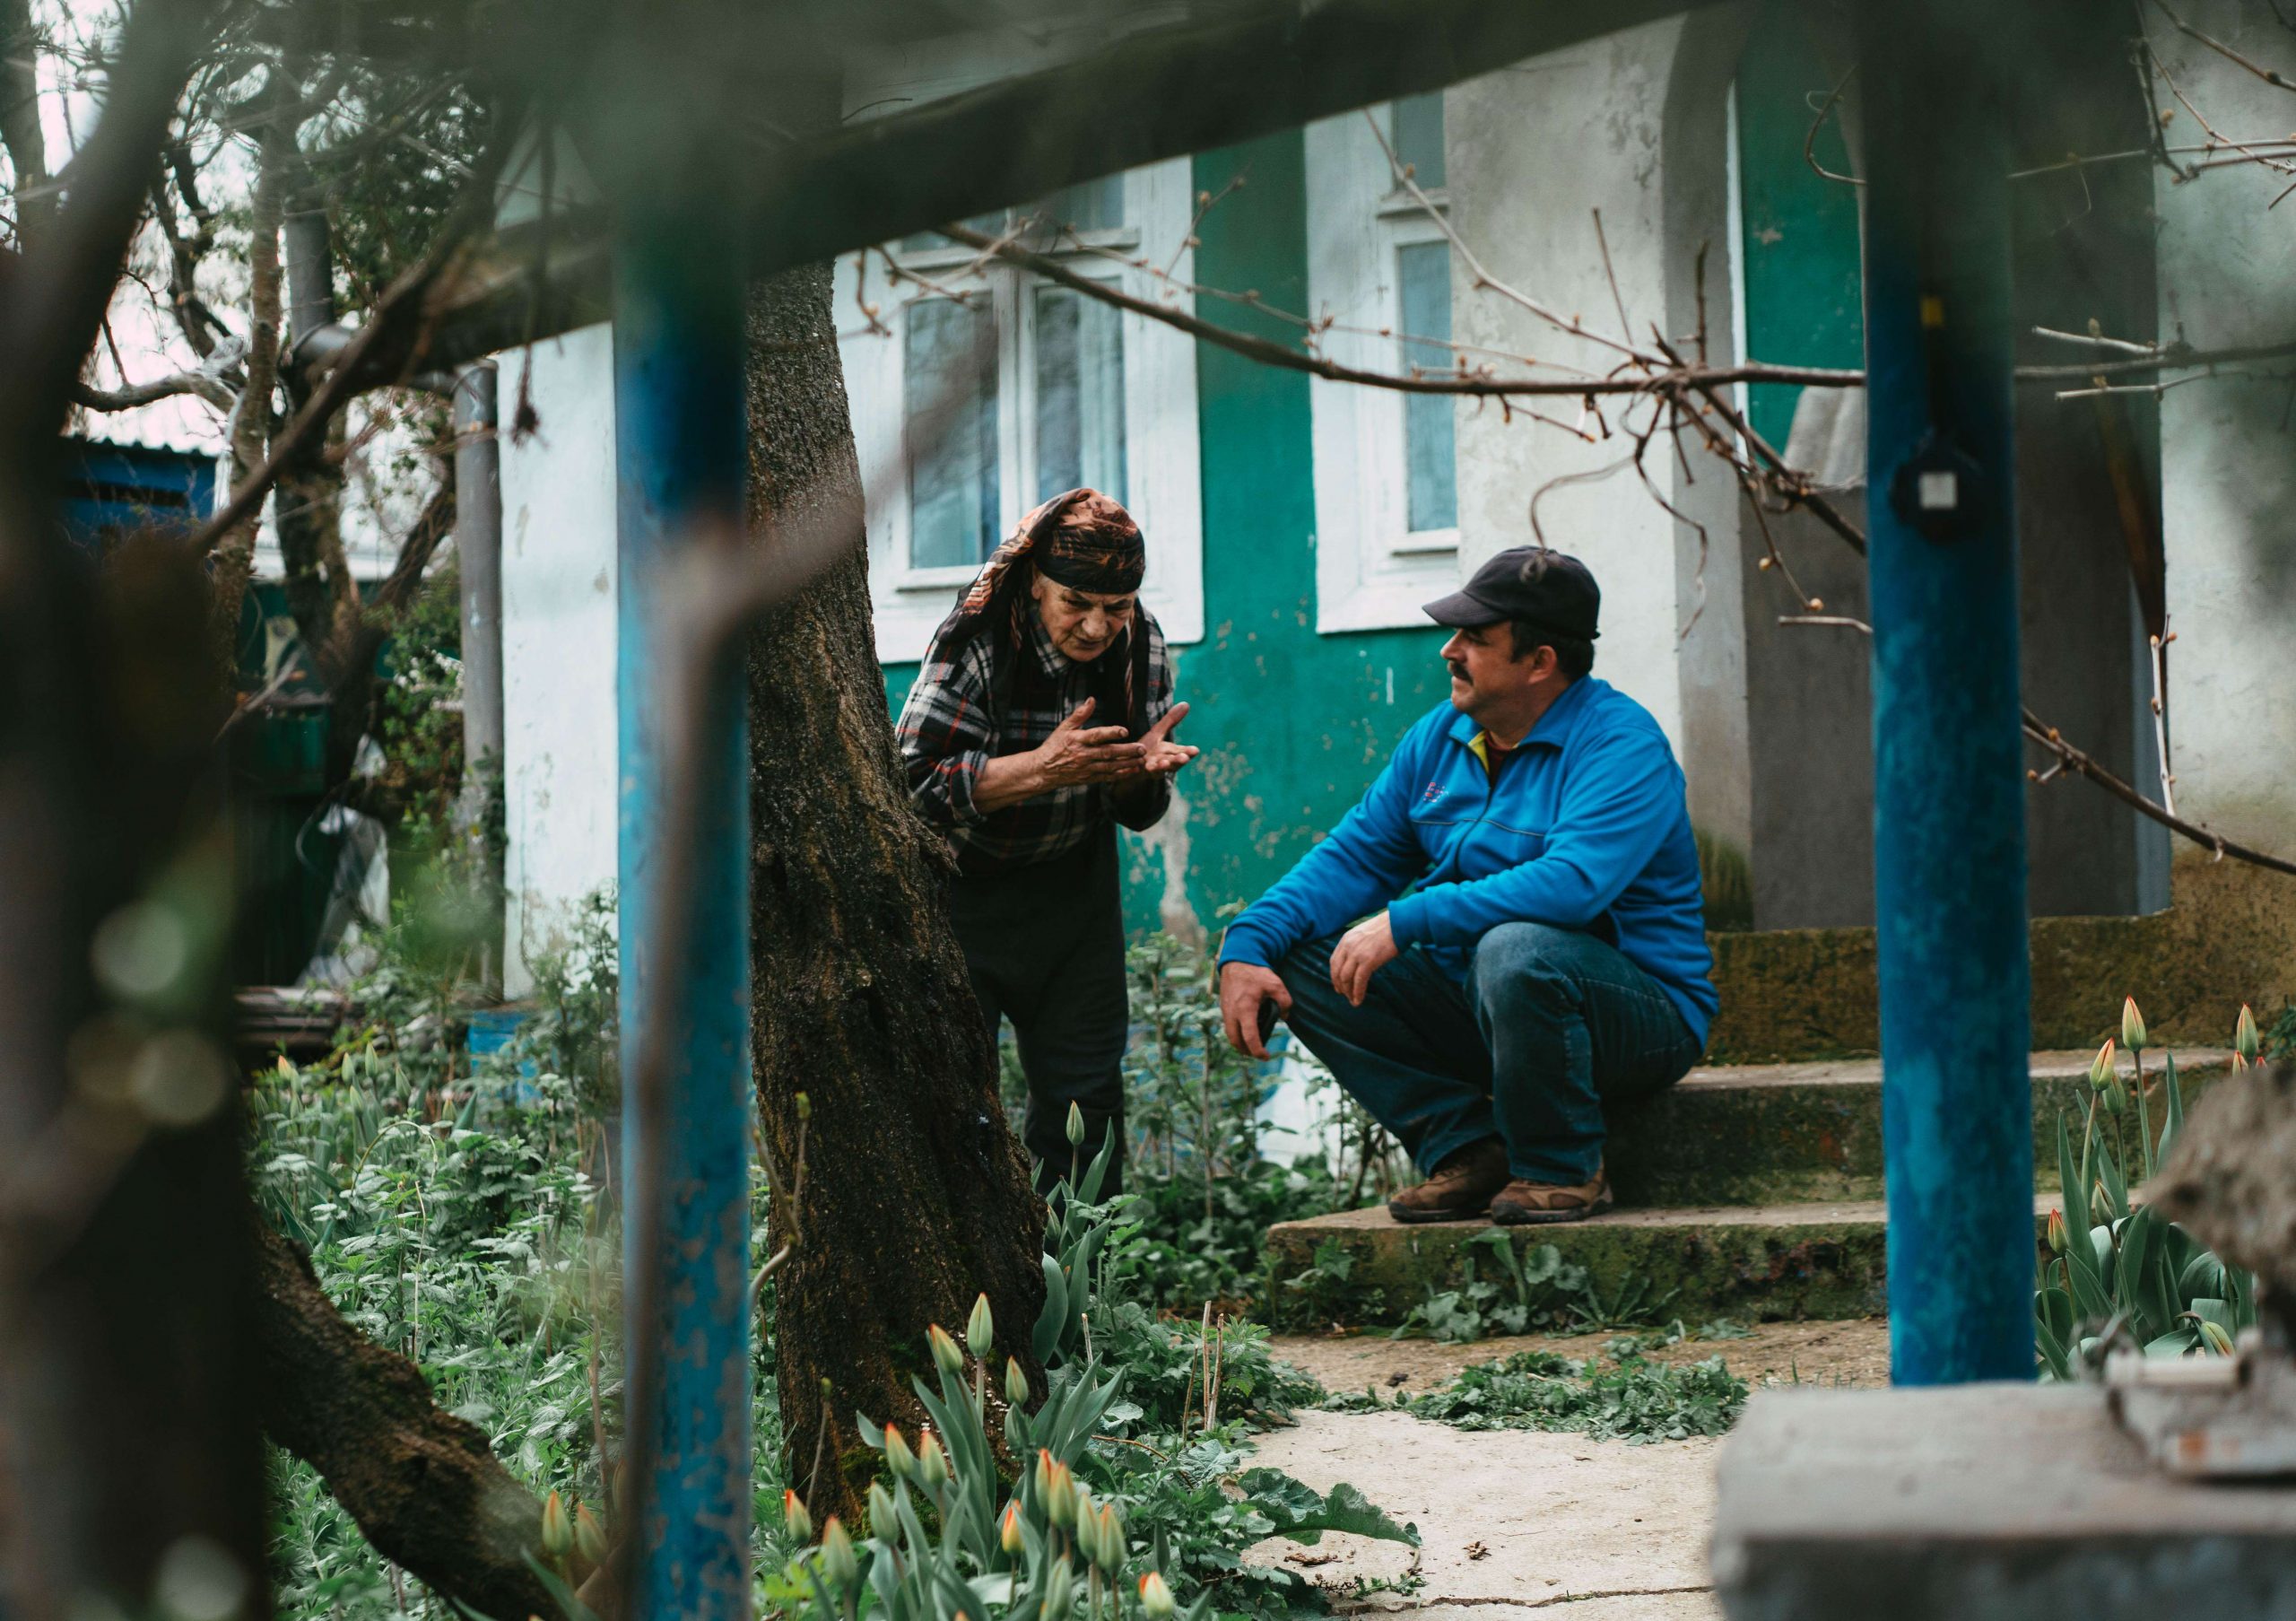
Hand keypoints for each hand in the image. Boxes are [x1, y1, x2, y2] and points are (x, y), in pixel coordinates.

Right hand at [1029, 698, 1144, 789]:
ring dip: (1127, 763)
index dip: (1111, 733)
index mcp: (1077, 740)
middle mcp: (1083, 754)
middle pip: (1107, 752)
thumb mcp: (1064, 727)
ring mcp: (1086, 768)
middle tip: (1142, 748)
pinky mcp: (1088, 778)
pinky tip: (1133, 770)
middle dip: (1126, 751)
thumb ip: (1080, 714)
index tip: (1125, 731)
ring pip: (1110, 766)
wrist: (1043, 769)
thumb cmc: (1055, 745)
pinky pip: (1107, 777)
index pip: (1096, 735)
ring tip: (1142, 760)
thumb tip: (1092, 699)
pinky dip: (1121, 774)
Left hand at [1137, 701, 1200, 776]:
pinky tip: (1147, 766)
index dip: (1189, 752)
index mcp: (1171, 752)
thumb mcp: (1158, 732)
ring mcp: (1153, 768)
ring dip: (1164, 766)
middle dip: (1179, 760)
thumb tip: (1186, 703)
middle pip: (1175, 762)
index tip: (1195, 751)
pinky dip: (1147, 769)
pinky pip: (1145, 772)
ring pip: (1161, 768)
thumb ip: (1171, 720)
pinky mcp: (1141, 773)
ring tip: (1165, 763)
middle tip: (1185, 758)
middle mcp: (1165, 762)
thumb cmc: (1145, 748)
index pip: (1184, 752)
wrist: (1128, 763)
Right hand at [1219, 960, 1291, 1059]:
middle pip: (1236, 1041)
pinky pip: (1228, 1026)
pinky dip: (1236, 1033)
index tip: (1266, 1056)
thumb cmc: (1256, 973)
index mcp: (1245, 1009)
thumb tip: (1285, 1016)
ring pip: (1230, 1034)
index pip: (1250, 1037)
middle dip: (1246, 1051)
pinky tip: (1246, 1030)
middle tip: (1258, 1054)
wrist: (1237, 961)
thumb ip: (1285, 1001)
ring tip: (1252, 1045)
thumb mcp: (1276, 985)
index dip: (1258, 1051)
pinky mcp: (1224, 1007)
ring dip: (1240, 1043)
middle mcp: (1232, 1013)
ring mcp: (1226, 1011)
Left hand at [1328, 912, 1399, 1007]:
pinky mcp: (1368, 961)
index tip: (1338, 984)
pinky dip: (1358, 993)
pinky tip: (1359, 1000)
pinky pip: (1359, 981)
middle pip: (1337, 971)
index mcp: (1346, 939)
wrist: (1399, 923)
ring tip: (1352, 1000)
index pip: (1334, 961)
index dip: (1334, 975)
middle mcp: (1348, 946)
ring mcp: (1357, 953)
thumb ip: (1357, 944)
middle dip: (1339, 985)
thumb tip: (1358, 959)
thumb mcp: (1365, 933)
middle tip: (1344, 994)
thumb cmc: (1387, 928)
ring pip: (1346, 978)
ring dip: (1348, 992)